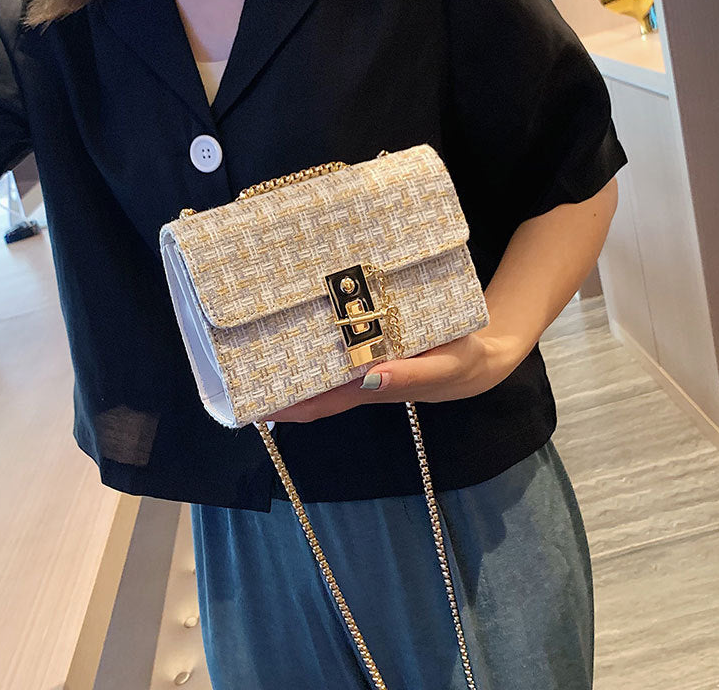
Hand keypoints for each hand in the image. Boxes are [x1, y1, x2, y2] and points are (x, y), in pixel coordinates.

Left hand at [265, 330, 527, 422]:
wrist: (481, 356)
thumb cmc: (460, 363)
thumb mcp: (442, 369)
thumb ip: (411, 376)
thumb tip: (370, 376)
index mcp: (368, 387)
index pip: (316, 402)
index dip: (282, 405)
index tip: (248, 400)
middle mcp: (357, 375)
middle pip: (308, 383)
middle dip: (275, 377)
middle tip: (238, 356)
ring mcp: (362, 359)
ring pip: (319, 361)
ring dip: (293, 355)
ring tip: (258, 332)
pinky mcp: (373, 341)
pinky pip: (338, 340)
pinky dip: (319, 333)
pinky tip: (306, 313)